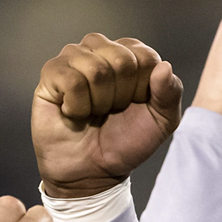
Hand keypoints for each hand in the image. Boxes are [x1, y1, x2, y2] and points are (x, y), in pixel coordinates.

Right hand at [32, 34, 183, 197]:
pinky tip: (73, 113)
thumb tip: (164, 67)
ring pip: (96, 69)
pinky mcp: (51, 74)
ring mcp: (74, 59)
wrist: (92, 172)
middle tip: (110, 111)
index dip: (143, 89)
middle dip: (121, 96)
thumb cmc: (124, 142)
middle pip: (122, 60)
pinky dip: (77, 106)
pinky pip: (71, 81)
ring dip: (99, 102)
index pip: (146, 57)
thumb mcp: (161, 122)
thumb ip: (170, 93)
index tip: (134, 105)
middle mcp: (101, 49)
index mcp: (130, 54)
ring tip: (92, 112)